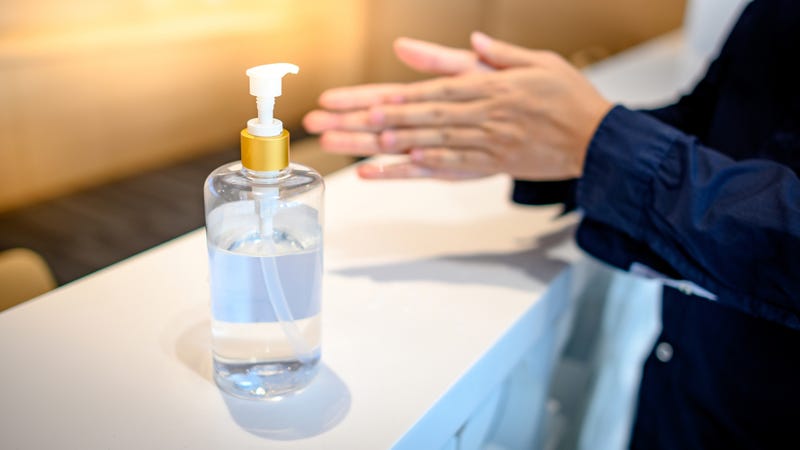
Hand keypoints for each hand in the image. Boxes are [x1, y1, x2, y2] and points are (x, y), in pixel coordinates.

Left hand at [303, 32, 611, 180]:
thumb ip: (493, 54)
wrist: (596, 139)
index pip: (425, 91)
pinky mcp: (486, 166)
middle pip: (410, 119)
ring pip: (419, 145)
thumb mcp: (534, 62)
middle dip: (361, 121)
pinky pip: (443, 170)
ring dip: (375, 147)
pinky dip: (409, 172)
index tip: (350, 100)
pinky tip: (377, 172)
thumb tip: (466, 42)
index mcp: (485, 87)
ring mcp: (479, 145)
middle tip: (322, 122)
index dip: (384, 97)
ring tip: (338, 147)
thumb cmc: (565, 97)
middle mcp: (477, 116)